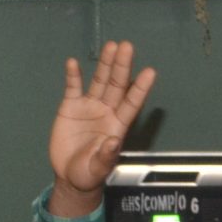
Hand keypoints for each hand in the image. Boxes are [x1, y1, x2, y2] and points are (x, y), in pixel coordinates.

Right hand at [48, 41, 156, 218]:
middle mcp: (107, 111)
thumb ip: (106, 156)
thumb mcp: (98, 168)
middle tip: (127, 46)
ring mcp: (89, 107)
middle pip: (117, 85)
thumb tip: (114, 141)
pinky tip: (73, 63)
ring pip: (99, 81)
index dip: (140, 88)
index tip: (150, 72)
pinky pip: (73, 88)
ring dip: (105, 64)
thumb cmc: (90, 173)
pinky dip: (73, 76)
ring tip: (111, 46)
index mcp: (118, 125)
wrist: (70, 175)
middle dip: (122, 66)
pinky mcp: (70, 107)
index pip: (132, 103)